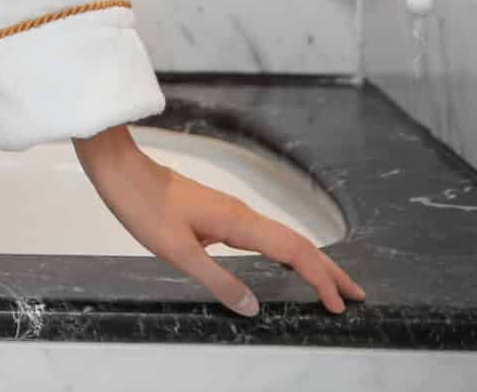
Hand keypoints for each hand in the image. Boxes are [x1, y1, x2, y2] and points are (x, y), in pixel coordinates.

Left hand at [73, 124, 366, 316]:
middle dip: (329, 269)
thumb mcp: (176, 251)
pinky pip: (265, 235)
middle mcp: (242, 214)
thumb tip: (253, 307)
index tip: (340, 304)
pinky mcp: (220, 213)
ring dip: (311, 261)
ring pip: (283, 238)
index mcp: (238, 222)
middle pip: (297, 243)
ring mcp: (232, 212)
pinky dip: (287, 252)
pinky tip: (285, 261)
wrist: (120, 170)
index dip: (320, 278)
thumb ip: (217, 280)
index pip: (293, 252)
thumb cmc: (143, 207)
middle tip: (357, 295)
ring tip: (331, 283)